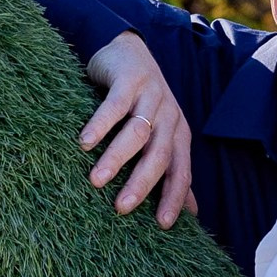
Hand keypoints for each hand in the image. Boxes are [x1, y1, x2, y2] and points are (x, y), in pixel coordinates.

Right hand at [82, 33, 195, 227]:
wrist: (129, 51)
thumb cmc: (142, 104)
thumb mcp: (160, 135)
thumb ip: (171, 170)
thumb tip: (192, 213)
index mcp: (178, 135)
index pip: (180, 171)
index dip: (173, 198)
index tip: (161, 225)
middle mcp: (169, 117)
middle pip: (159, 156)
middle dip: (141, 184)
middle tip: (121, 208)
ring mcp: (151, 96)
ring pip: (137, 133)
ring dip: (116, 158)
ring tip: (96, 180)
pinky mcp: (130, 79)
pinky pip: (114, 106)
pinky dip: (100, 125)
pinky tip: (84, 143)